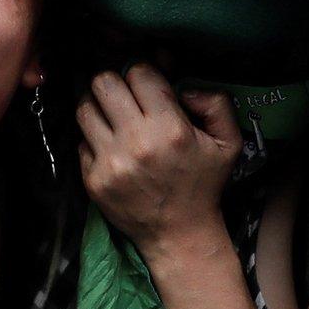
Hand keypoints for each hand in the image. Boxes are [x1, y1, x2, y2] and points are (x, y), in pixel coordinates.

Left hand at [77, 65, 242, 257]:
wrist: (180, 234)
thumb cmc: (203, 186)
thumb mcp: (228, 143)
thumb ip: (216, 103)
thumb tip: (185, 86)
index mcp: (170, 129)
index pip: (138, 73)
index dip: (143, 73)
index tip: (147, 85)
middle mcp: (137, 143)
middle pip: (103, 82)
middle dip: (115, 83)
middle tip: (124, 96)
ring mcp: (111, 162)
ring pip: (84, 108)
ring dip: (98, 107)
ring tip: (112, 117)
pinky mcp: (93, 179)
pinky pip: (80, 140)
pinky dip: (93, 139)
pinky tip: (111, 147)